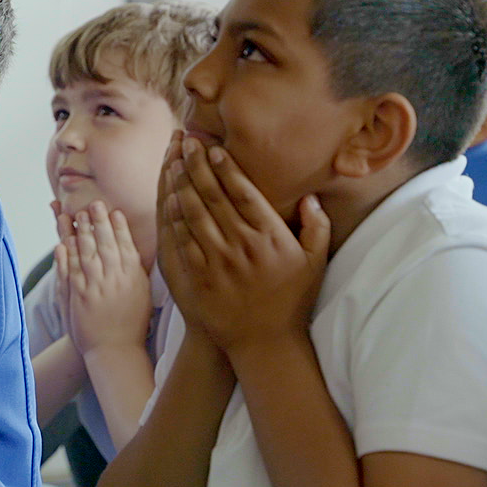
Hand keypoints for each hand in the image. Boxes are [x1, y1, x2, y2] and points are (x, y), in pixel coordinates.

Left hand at [58, 201, 154, 357]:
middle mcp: (114, 279)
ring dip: (79, 232)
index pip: (125, 245)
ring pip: (86, 253)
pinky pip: (70, 271)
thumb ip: (136, 271)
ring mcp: (95, 287)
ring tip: (75, 214)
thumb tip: (132, 250)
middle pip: (105, 244)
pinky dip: (65, 256)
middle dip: (98, 222)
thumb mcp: (142, 294)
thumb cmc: (132, 323)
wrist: (115, 350)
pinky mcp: (78, 296)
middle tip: (93, 203)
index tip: (114, 211)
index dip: (118, 227)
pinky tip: (62, 242)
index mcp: (132, 277)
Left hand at [159, 134, 329, 356]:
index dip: (226, 168)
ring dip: (182, 185)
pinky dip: (174, 218)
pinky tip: (168, 200)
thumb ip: (317, 227)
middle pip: (214, 196)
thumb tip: (311, 196)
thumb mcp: (314, 263)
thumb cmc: (292, 302)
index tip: (214, 149)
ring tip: (175, 163)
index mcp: (270, 236)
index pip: (244, 192)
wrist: (266, 343)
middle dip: (198, 166)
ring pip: (194, 214)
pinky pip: (183, 241)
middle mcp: (243, 244)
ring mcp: (219, 261)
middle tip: (189, 143)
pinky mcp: (200, 277)